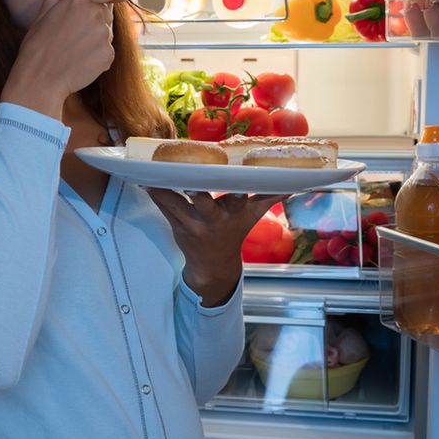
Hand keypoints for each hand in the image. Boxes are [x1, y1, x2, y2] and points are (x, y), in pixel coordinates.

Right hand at [2, 0, 136, 118]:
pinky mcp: (108, 54)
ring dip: (95, 39)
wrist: (41, 78)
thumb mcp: (42, 15)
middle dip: (95, 20)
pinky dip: (97, 55)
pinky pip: (107, 51)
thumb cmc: (37, 47)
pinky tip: (80, 60)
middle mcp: (96, 14)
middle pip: (106, 13)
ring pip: (106, 33)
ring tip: (74, 50)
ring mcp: (104, 35)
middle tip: (74, 35)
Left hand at [146, 190, 289, 306]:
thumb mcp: (253, 217)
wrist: (213, 265)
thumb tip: (296, 183)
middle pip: (203, 202)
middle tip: (186, 178)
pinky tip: (142, 179)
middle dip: (196, 192)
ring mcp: (192, 223)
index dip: (236, 192)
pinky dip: (154, 193)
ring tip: (150, 173)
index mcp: (233, 214)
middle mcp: (213, 219)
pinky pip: (163, 207)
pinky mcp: (176, 224)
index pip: (236, 199)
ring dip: (163, 189)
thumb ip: (270, 197)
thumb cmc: (234, 233)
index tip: (234, 183)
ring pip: (176, 203)